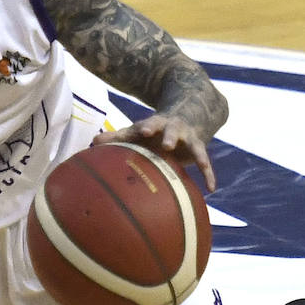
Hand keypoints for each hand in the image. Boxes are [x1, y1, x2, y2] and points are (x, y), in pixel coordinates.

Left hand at [94, 114, 217, 192]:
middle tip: (168, 144)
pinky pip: (205, 161)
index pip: (149, 124)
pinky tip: (211, 188)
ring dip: (195, 152)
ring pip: (192, 143)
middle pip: (171, 130)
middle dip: (170, 135)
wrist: (183, 116)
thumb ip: (117, 137)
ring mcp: (186, 136)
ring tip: (200, 165)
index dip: (146, 127)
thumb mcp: (136, 132)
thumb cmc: (151, 130)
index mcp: (153, 124)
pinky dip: (208, 174)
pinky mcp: (197, 146)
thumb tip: (93, 142)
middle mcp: (171, 128)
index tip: (144, 130)